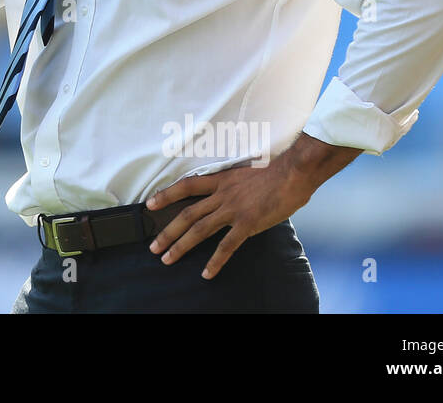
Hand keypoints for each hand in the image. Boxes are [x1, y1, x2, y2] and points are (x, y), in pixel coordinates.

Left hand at [143, 157, 314, 279]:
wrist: (293, 172)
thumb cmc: (276, 170)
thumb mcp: (247, 173)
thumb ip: (235, 186)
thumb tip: (233, 195)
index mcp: (221, 179)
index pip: (187, 186)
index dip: (167, 195)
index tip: (150, 204)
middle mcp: (222, 194)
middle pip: (187, 214)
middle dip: (167, 231)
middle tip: (154, 246)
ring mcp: (233, 209)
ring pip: (199, 229)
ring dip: (181, 246)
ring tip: (167, 259)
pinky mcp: (247, 223)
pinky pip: (227, 245)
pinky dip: (215, 261)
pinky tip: (206, 273)